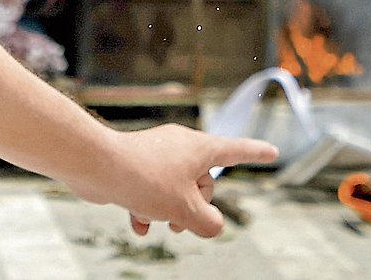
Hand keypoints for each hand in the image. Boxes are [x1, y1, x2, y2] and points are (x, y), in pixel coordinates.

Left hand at [75, 124, 276, 237]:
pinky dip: (149, 210)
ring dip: (171, 213)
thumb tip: (210, 225)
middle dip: (195, 208)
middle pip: (203, 183)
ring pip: (176, 191)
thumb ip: (210, 224)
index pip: (235, 151)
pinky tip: (137, 224)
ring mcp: (156, 153)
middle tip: (179, 220)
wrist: (97, 166)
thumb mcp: (187, 210)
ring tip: (158, 222)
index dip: (255, 154)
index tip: (273, 151)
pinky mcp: (136, 164)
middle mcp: (179, 145)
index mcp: (198, 148)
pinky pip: (152, 191)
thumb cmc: (145, 181)